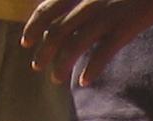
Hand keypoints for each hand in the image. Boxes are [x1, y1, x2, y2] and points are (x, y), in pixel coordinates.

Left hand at [21, 0, 152, 84]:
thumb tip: (72, 10)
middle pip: (57, 31)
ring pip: (75, 45)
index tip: (26, 41)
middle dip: (44, 51)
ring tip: (56, 78)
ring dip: (62, 64)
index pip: (47, 9)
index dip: (34, 27)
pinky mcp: (125, 28)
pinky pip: (103, 53)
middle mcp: (88, 2)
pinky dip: (91, 69)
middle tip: (37, 67)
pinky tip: (84, 81)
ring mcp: (106, 16)